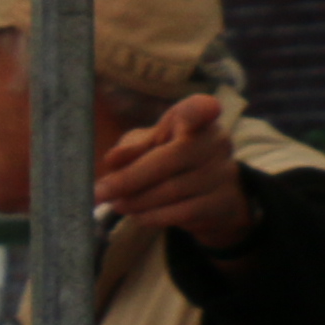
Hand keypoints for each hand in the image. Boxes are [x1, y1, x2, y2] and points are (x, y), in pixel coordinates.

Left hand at [96, 91, 253, 251]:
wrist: (204, 197)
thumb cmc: (165, 160)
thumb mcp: (145, 147)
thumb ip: (130, 148)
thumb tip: (113, 158)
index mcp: (196, 119)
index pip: (199, 109)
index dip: (199, 109)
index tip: (207, 108)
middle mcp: (215, 142)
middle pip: (172, 157)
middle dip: (130, 178)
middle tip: (100, 192)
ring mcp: (223, 172)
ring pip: (173, 189)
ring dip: (137, 201)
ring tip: (118, 203)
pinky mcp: (223, 202)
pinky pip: (182, 212)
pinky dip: (153, 216)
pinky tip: (138, 215)